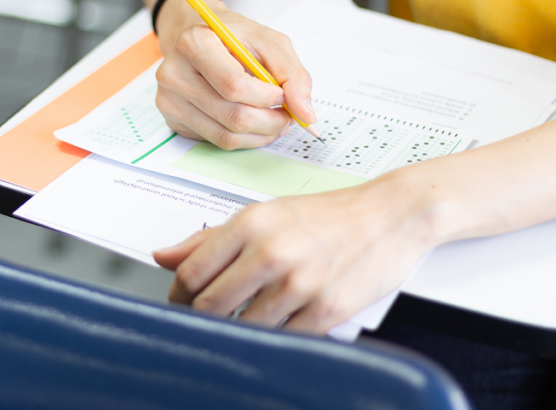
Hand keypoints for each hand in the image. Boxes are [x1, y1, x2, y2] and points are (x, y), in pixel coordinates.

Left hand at [153, 174, 435, 332]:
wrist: (391, 215)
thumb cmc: (328, 215)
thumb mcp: (266, 214)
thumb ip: (211, 238)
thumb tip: (163, 256)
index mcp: (250, 224)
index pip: (191, 275)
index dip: (179, 298)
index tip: (183, 306)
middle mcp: (270, 252)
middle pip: (210, 308)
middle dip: (204, 320)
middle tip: (211, 321)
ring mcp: (298, 284)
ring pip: (244, 329)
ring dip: (242, 331)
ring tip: (253, 318)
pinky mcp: (325, 310)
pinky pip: (283, 340)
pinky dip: (278, 337)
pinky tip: (284, 322)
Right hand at [154, 0, 317, 149]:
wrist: (202, 40)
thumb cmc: (233, 38)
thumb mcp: (269, 42)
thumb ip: (293, 75)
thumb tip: (306, 114)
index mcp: (194, 44)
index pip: (235, 86)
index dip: (267, 97)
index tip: (282, 92)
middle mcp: (174, 74)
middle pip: (233, 116)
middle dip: (272, 121)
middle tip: (288, 115)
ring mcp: (170, 101)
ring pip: (227, 136)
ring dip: (261, 134)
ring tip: (275, 118)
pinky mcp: (174, 120)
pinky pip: (217, 141)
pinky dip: (244, 138)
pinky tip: (253, 121)